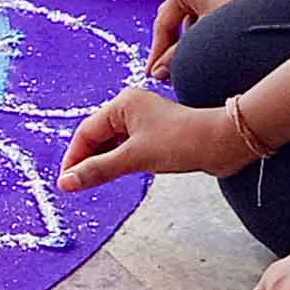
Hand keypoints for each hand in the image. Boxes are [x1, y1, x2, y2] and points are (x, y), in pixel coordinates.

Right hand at [57, 81, 256, 191]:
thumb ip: (98, 170)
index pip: (86, 132)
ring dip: (103, 162)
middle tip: (76, 185)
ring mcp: (145, 121)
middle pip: (98, 136)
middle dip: (86, 160)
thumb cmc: (181, 142)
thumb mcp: (134, 158)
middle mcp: (131, 108)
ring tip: (93, 183)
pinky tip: (117, 175)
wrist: (223, 143)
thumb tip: (66, 183)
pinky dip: (119, 162)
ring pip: (113, 144)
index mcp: (122, 104)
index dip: (74, 158)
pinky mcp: (157, 134)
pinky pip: (128, 148)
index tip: (65, 181)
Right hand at [146, 0, 252, 79]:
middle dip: (171, 48)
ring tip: (186, 67)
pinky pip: (208, 20)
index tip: (152, 72)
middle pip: (176, 20)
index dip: (157, 52)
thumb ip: (177, 58)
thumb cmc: (245, 22)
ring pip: (193, 21)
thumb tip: (158, 73)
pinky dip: (204, 38)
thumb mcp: (204, 43)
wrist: (285, 12)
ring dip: (188, 44)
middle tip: (165, 73)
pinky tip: (207, 55)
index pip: (163, 23)